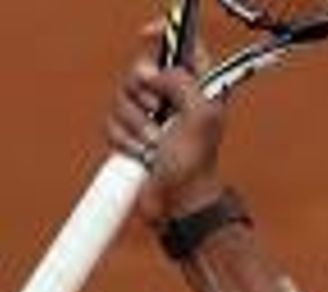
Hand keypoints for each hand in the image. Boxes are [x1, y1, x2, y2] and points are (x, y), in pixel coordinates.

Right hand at [106, 22, 227, 222]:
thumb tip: (154, 72)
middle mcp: (174, 100)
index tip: (148, 36)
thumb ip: (182, 83)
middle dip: (142, 91)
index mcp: (199, 91)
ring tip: (154, 144)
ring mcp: (151, 119)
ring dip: (135, 123)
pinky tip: (141, 153)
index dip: (166, 36)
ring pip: (122, 97)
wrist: (179, 204)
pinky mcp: (131, 136)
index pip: (185, 49)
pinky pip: (111, 123)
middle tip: (156, 110)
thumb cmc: (196, 167)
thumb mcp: (201, 118)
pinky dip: (123, 139)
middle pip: (141, 70)